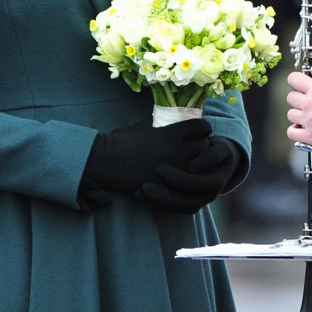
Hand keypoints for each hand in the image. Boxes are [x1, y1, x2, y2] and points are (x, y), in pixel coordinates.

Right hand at [80, 118, 212, 198]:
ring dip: (196, 167)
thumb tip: (167, 131)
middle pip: (204, 147)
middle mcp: (175, 150)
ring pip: (199, 168)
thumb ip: (160, 130)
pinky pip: (186, 184)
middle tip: (194, 152)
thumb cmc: (120, 141)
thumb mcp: (142, 128)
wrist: (106, 161)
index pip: (201, 126)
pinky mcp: (166, 185)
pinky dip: (185, 181)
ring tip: (188, 167)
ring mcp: (172, 169)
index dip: (202, 129)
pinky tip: (179, 180)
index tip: (198, 133)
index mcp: (170, 133)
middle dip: (201, 149)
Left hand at [139, 137, 239, 212]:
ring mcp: (196, 202)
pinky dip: (154, 203)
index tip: (159, 169)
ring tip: (139, 191)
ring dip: (157, 201)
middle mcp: (207, 196)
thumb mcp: (220, 149)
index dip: (179, 179)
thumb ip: (212, 155)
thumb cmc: (215, 150)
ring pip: (176, 208)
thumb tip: (193, 167)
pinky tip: (138, 193)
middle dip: (164, 195)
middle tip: (144, 185)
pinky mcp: (184, 204)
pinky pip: (169, 209)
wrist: (214, 160)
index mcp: (216, 182)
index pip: (197, 184)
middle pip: (185, 202)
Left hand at [286, 71, 311, 149]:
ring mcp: (307, 120)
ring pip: (290, 114)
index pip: (294, 79)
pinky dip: (296, 132)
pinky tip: (304, 130)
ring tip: (308, 119)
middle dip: (298, 100)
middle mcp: (309, 104)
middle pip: (291, 97)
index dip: (296, 82)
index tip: (300, 85)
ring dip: (298, 116)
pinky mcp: (309, 136)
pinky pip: (292, 132)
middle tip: (307, 104)